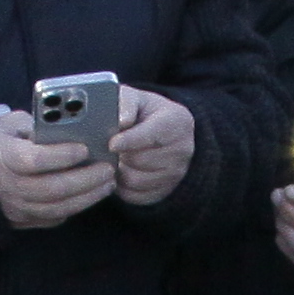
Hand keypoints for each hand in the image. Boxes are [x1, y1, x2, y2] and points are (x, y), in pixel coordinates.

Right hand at [0, 106, 119, 229]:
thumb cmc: (7, 139)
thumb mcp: (17, 124)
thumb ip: (41, 126)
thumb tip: (77, 128)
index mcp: (3, 156)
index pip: (34, 160)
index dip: (61, 155)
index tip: (85, 148)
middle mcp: (7, 185)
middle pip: (51, 188)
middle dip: (85, 179)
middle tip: (108, 168)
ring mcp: (15, 206)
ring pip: (57, 208)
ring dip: (88, 196)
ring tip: (108, 182)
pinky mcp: (24, 220)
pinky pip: (55, 217)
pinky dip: (77, 206)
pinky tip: (93, 194)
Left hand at [106, 84, 195, 207]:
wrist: (161, 131)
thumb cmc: (143, 112)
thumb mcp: (135, 98)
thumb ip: (126, 102)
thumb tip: (121, 121)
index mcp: (178, 121)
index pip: (153, 135)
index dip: (130, 140)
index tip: (111, 144)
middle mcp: (183, 149)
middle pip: (141, 160)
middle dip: (120, 154)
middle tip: (109, 148)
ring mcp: (176, 174)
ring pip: (135, 180)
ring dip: (119, 171)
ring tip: (115, 158)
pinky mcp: (164, 191)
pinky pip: (135, 196)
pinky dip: (121, 186)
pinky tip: (120, 171)